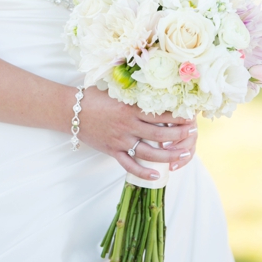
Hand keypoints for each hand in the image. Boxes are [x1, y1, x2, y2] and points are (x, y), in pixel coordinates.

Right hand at [76, 87, 197, 180]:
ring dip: (169, 155)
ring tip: (184, 154)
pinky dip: (143, 172)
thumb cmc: (94, 97)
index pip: (161, 114)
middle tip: (193, 133)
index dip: (178, 117)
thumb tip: (157, 85)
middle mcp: (128, 126)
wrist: (69, 111)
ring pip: (149, 152)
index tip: (191, 116)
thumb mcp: (117, 91)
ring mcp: (120, 141)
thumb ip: (136, 93)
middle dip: (179, 135)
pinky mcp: (112, 151)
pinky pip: (129, 165)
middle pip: (160, 134)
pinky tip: (157, 175)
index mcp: (131, 109)